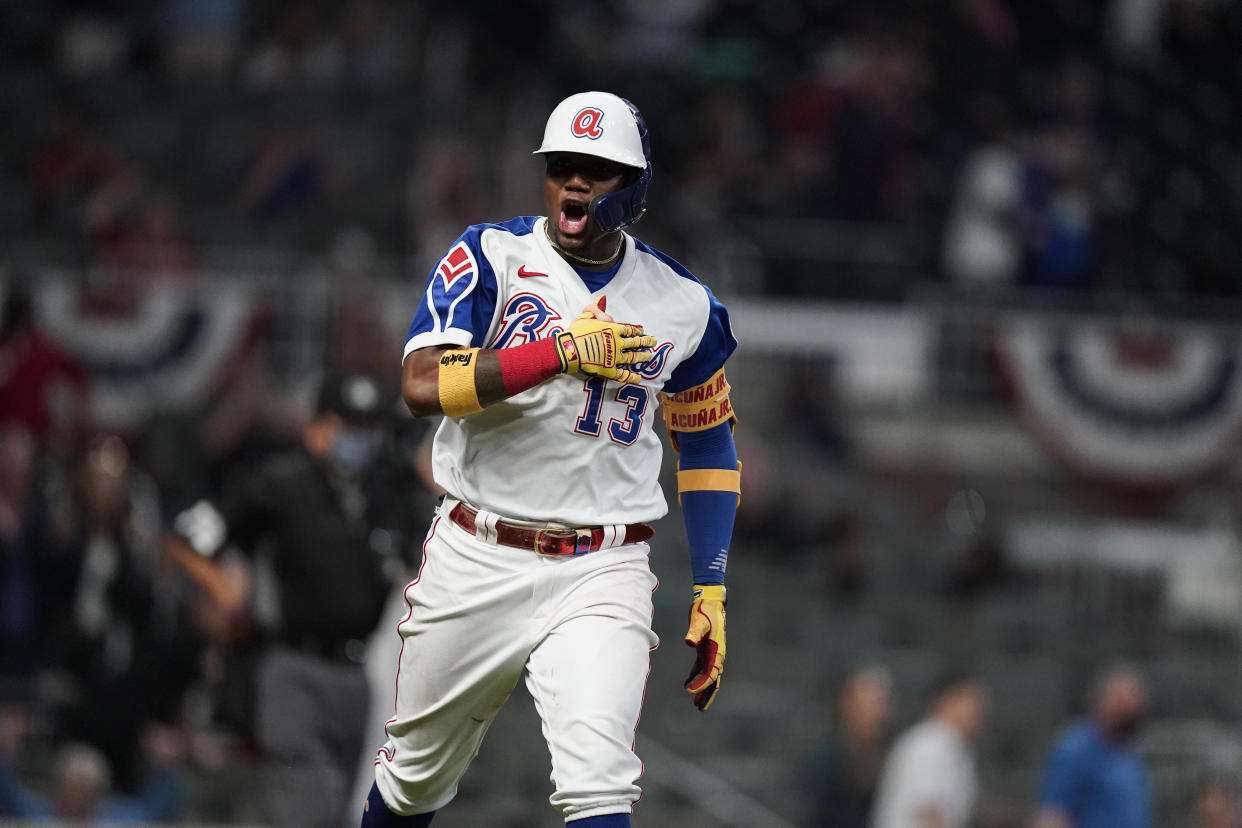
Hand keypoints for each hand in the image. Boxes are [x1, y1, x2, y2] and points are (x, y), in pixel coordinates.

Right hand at [554, 296, 655, 384]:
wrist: (569, 349)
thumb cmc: (576, 331)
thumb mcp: (586, 315)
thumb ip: (596, 307)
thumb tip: (602, 297)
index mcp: (613, 329)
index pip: (629, 330)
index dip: (636, 331)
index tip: (642, 331)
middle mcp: (618, 343)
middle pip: (635, 343)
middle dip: (646, 342)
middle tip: (653, 341)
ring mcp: (615, 358)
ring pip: (633, 357)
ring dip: (642, 357)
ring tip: (649, 356)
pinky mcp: (610, 370)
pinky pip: (623, 375)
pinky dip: (632, 377)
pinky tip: (639, 378)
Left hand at [683, 585, 725, 710]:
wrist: (710, 601)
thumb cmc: (705, 610)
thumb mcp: (699, 620)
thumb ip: (695, 632)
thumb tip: (689, 642)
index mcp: (717, 650)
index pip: (710, 672)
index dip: (701, 683)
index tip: (689, 690)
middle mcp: (717, 653)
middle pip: (714, 679)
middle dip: (707, 694)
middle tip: (700, 708)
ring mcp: (712, 651)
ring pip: (709, 675)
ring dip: (703, 688)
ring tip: (696, 703)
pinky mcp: (706, 648)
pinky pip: (703, 666)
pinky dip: (697, 676)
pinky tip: (689, 683)